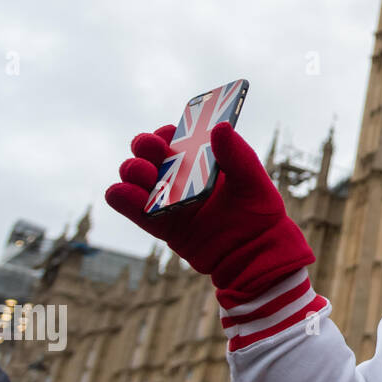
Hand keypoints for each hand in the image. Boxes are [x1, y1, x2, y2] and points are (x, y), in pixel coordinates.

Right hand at [105, 121, 314, 300]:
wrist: (254, 255)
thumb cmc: (259, 213)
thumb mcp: (253, 181)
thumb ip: (238, 154)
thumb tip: (221, 126)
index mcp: (202, 159)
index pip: (176, 137)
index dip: (168, 132)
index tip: (170, 133)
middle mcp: (180, 176)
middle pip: (149, 153)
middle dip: (145, 145)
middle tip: (153, 149)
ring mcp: (167, 199)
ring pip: (135, 178)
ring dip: (133, 170)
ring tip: (146, 174)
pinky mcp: (159, 223)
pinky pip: (132, 208)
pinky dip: (122, 198)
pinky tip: (125, 193)